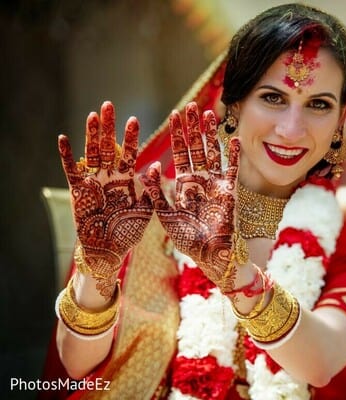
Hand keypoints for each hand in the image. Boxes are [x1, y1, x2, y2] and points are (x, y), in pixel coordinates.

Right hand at [58, 101, 152, 298]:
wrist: (108, 250)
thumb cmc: (129, 232)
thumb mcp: (146, 210)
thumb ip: (150, 189)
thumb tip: (155, 166)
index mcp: (127, 179)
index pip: (130, 153)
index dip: (130, 136)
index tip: (133, 118)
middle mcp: (109, 176)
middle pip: (109, 146)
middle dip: (109, 127)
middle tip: (109, 105)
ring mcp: (93, 181)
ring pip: (92, 153)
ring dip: (91, 135)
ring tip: (93, 115)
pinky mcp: (78, 191)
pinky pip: (71, 170)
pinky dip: (67, 156)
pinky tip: (64, 138)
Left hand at [140, 102, 239, 284]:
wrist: (209, 255)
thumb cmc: (187, 239)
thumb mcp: (164, 215)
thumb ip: (156, 192)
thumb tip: (149, 167)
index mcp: (185, 185)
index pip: (181, 153)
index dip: (178, 135)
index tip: (175, 115)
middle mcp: (201, 181)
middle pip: (197, 148)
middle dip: (193, 128)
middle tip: (191, 107)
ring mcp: (217, 184)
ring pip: (213, 153)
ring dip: (211, 134)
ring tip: (209, 114)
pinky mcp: (230, 191)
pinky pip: (232, 169)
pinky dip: (233, 154)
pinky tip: (233, 137)